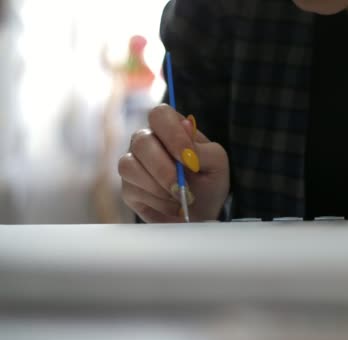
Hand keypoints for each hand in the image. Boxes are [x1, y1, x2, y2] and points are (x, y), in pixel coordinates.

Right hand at [118, 105, 229, 222]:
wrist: (202, 215)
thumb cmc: (210, 183)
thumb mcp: (218, 165)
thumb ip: (204, 148)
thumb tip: (186, 128)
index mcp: (171, 129)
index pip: (160, 114)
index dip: (172, 134)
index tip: (189, 159)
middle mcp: (148, 141)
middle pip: (141, 141)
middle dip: (164, 169)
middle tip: (184, 188)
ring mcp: (134, 163)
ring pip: (129, 166)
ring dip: (158, 186)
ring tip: (180, 198)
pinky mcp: (128, 188)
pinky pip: (130, 189)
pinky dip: (156, 201)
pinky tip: (172, 205)